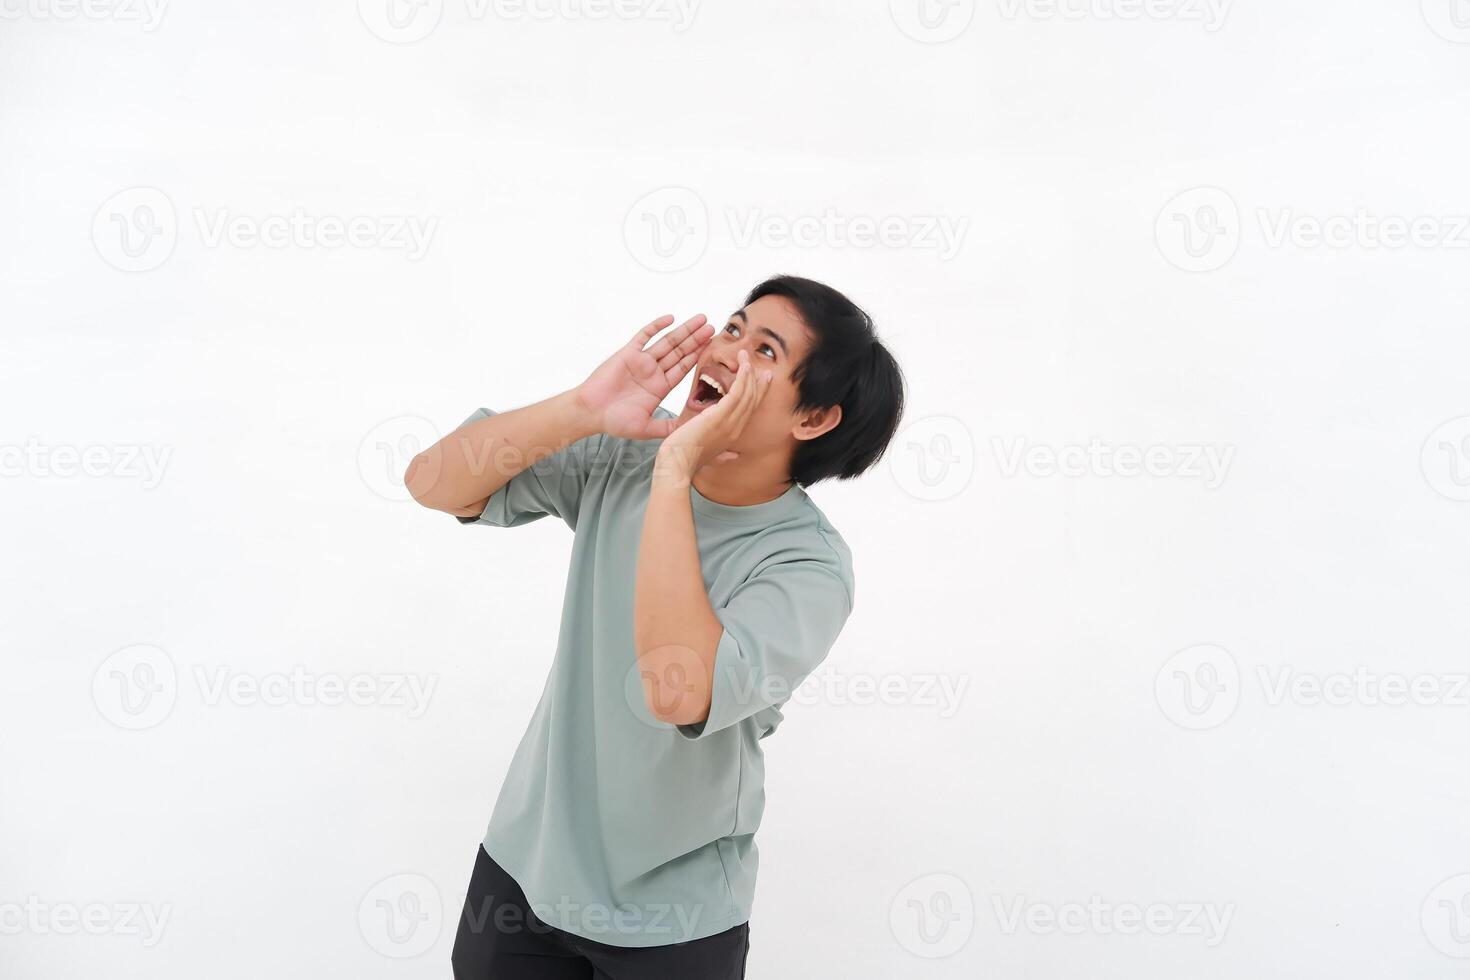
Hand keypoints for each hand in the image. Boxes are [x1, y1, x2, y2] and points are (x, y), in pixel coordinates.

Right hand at [575, 315, 713, 439]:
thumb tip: (692, 429)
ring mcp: (641, 361)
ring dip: (684, 330)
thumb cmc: (614, 422)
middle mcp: (653, 372)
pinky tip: (670, 318)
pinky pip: (643, 336)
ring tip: (701, 319)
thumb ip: (668, 427)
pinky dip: (656, 326)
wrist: (589, 412)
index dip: (698, 357)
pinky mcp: (627, 353)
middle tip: (713, 327)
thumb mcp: (647, 428)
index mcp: (659, 388)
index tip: (713, 348)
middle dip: (696, 340)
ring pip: (667, 341)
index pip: (683, 369)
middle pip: (680, 352)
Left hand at [656, 349, 771, 481]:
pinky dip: (743, 378)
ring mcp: (730, 422)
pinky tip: (744, 366)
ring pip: (747, 393)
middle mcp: (736, 427)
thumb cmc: (688, 459)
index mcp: (733, 434)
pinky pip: (738, 392)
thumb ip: (724, 454)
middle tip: (763, 367)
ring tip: (746, 357)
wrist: (677, 464)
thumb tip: (734, 456)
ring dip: (749, 373)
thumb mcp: (710, 455)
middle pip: (753, 400)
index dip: (758, 394)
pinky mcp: (720, 416)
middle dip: (759, 382)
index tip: (763, 381)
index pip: (750, 410)